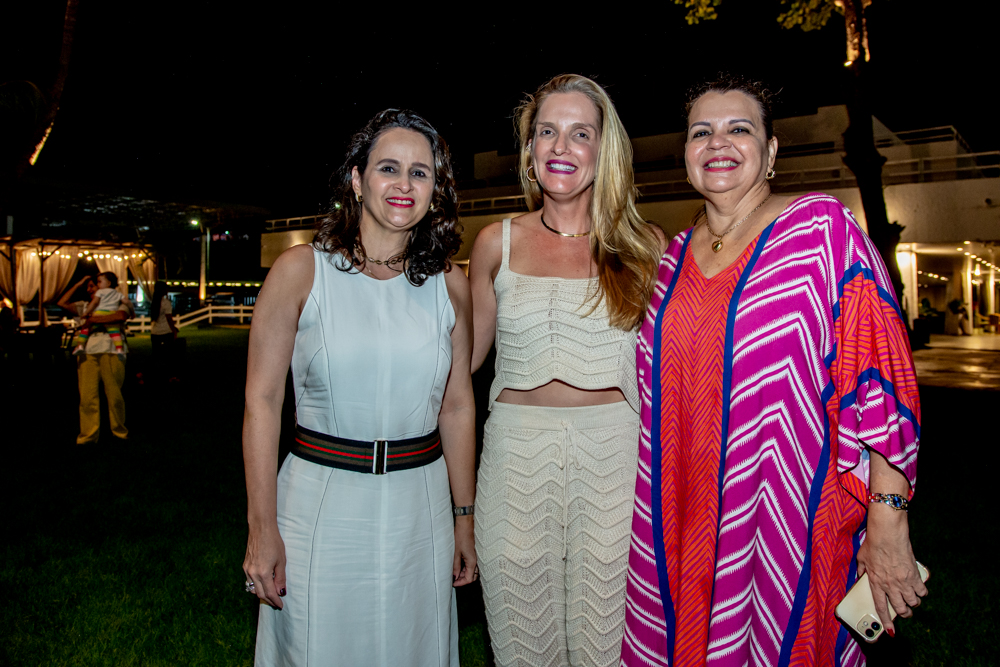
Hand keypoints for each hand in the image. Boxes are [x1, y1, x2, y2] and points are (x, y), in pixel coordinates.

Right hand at [243, 524, 286, 607]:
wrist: (261, 529)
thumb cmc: (274, 542)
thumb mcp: (281, 561)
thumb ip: (280, 578)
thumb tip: (281, 592)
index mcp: (263, 573)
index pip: (269, 593)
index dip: (275, 601)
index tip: (280, 606)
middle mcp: (252, 573)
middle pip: (260, 594)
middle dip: (269, 600)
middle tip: (276, 603)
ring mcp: (247, 569)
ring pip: (253, 588)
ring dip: (261, 594)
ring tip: (271, 596)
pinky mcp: (245, 565)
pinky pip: (249, 581)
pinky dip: (256, 586)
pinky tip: (263, 585)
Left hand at [452, 515, 476, 586]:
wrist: (465, 524)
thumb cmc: (461, 536)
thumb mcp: (456, 553)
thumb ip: (456, 566)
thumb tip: (454, 576)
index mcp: (472, 562)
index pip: (469, 579)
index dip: (460, 583)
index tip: (453, 583)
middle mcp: (476, 561)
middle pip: (471, 576)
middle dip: (462, 580)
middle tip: (453, 579)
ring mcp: (475, 557)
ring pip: (470, 570)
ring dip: (463, 573)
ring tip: (453, 572)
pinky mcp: (473, 553)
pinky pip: (470, 564)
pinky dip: (464, 567)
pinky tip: (457, 565)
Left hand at [855, 504, 926, 634]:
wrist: (888, 534)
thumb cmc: (873, 544)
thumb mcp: (861, 558)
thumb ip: (862, 570)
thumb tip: (861, 576)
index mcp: (876, 583)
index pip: (881, 607)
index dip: (886, 622)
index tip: (891, 631)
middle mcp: (890, 586)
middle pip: (901, 608)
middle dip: (904, 614)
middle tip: (905, 612)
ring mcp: (904, 581)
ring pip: (913, 602)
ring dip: (913, 603)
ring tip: (912, 600)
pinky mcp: (914, 575)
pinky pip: (922, 591)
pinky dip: (922, 592)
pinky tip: (919, 589)